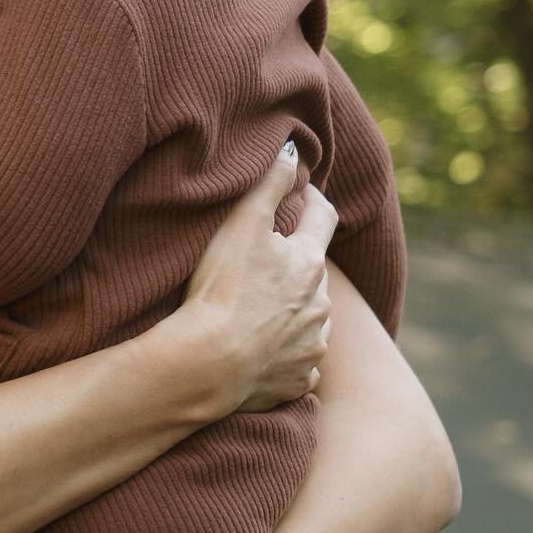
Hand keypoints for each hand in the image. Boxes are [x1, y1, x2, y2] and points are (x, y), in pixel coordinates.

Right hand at [179, 143, 336, 411]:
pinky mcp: (298, 382)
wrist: (210, 364)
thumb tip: (293, 150)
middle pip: (314, 274)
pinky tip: (264, 355)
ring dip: (294, 312)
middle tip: (266, 260)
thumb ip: (269, 182)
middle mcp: (321, 306)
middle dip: (296, 263)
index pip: (322, 217)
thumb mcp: (242, 223)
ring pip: (311, 321)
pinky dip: (288, 356)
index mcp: (309, 263)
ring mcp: (312, 347)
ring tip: (261, 313)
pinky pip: (300, 364)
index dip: (312, 199)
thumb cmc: (222, 288)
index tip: (299, 192)